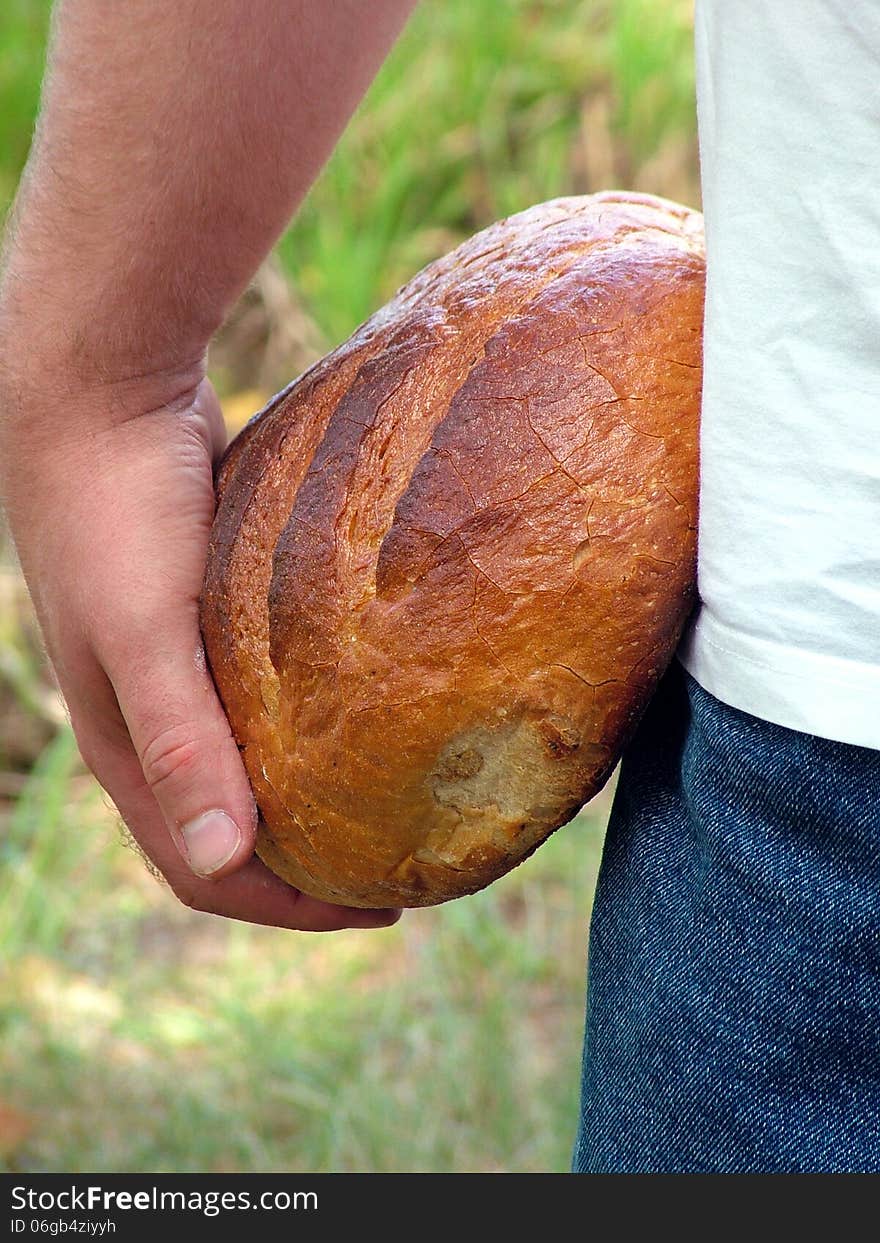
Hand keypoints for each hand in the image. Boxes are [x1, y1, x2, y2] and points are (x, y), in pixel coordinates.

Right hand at [0, 371, 398, 931]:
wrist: (97, 396)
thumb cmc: (116, 514)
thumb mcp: (146, 632)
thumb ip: (182, 741)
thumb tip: (226, 859)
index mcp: (129, 751)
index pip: (205, 870)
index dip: (291, 907)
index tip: (386, 907)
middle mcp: (151, 723)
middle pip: (231, 827)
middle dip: (311, 865)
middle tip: (404, 864)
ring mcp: (178, 671)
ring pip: (251, 761)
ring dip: (315, 794)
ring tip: (394, 798)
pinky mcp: (206, 620)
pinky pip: (263, 696)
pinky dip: (313, 722)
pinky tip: (370, 702)